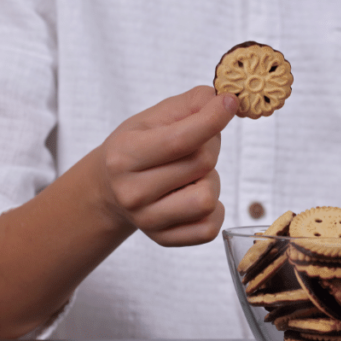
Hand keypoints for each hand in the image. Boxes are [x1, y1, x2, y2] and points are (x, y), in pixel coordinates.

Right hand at [100, 86, 237, 246]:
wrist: (110, 188)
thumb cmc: (137, 146)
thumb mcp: (152, 117)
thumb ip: (189, 104)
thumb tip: (222, 100)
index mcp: (124, 156)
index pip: (180, 139)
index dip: (213, 118)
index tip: (231, 102)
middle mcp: (132, 192)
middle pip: (201, 164)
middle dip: (211, 145)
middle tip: (200, 141)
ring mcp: (147, 221)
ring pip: (207, 198)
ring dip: (211, 179)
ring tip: (194, 173)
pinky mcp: (164, 239)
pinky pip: (210, 228)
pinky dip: (214, 209)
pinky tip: (196, 194)